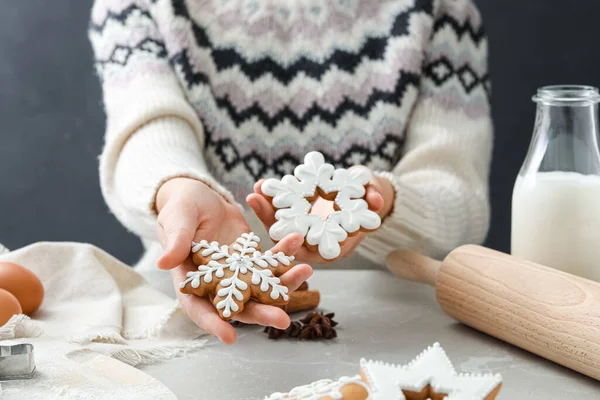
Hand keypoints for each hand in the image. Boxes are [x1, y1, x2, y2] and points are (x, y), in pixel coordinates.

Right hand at [155, 178, 312, 343]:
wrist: (200, 195)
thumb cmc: (181, 207)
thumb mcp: (177, 218)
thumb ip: (175, 239)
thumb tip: (164, 262)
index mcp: (191, 280)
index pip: (198, 308)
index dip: (213, 323)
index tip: (230, 337)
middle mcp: (217, 283)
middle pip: (239, 305)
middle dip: (261, 314)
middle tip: (283, 320)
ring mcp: (238, 272)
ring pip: (262, 287)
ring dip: (283, 283)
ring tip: (305, 271)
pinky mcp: (253, 258)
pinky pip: (271, 261)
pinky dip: (285, 253)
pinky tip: (296, 239)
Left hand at [246, 169, 394, 263]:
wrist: (367, 194)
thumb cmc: (371, 197)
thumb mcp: (375, 195)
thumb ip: (375, 198)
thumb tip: (374, 201)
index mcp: (335, 247)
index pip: (311, 249)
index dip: (294, 239)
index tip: (279, 227)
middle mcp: (317, 243)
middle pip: (289, 238)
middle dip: (270, 219)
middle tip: (255, 198)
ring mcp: (306, 230)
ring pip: (282, 225)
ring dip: (266, 208)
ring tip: (256, 189)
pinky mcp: (300, 216)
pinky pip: (282, 211)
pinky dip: (272, 199)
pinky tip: (261, 184)